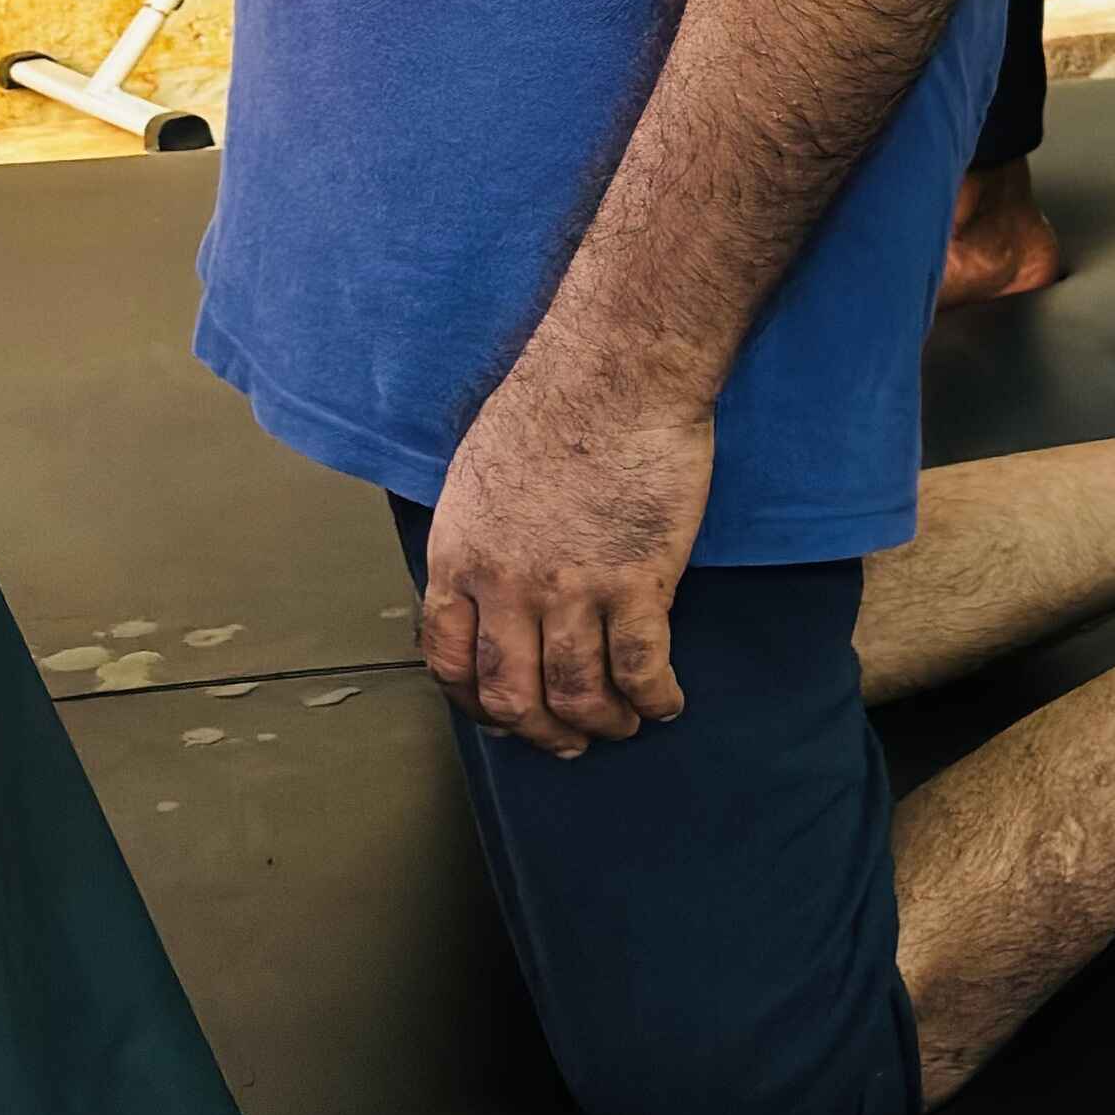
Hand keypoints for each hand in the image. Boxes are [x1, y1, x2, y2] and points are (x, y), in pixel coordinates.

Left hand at [418, 346, 713, 756]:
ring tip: (621, 726)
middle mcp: (506, 587)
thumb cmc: (550, 403)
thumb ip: (476, 537)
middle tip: (566, 742)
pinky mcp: (637, 581)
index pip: (449, 660)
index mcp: (459, 557)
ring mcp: (571, 589)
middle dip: (540, 731)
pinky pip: (641, 665)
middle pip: (512, 694)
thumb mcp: (477, 474)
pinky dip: (654, 697)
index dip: (475, 702)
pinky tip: (666, 702)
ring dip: (601, 724)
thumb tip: (488, 578)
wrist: (615, 373)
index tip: (501, 714)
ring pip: (577, 693)